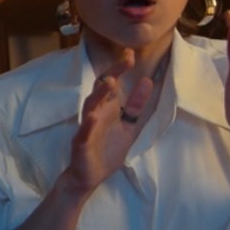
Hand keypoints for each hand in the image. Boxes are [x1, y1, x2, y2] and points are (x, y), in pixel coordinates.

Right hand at [66, 50, 152, 193]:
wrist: (87, 177)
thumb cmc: (106, 150)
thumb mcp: (128, 127)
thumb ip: (136, 106)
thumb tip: (149, 81)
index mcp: (107, 108)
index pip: (112, 83)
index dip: (121, 68)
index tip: (131, 53)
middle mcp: (96, 113)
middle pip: (102, 89)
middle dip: (113, 74)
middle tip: (126, 59)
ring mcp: (87, 127)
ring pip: (91, 106)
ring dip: (99, 94)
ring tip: (110, 82)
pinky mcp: (81, 143)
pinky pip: (83, 132)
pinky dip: (87, 124)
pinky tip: (92, 117)